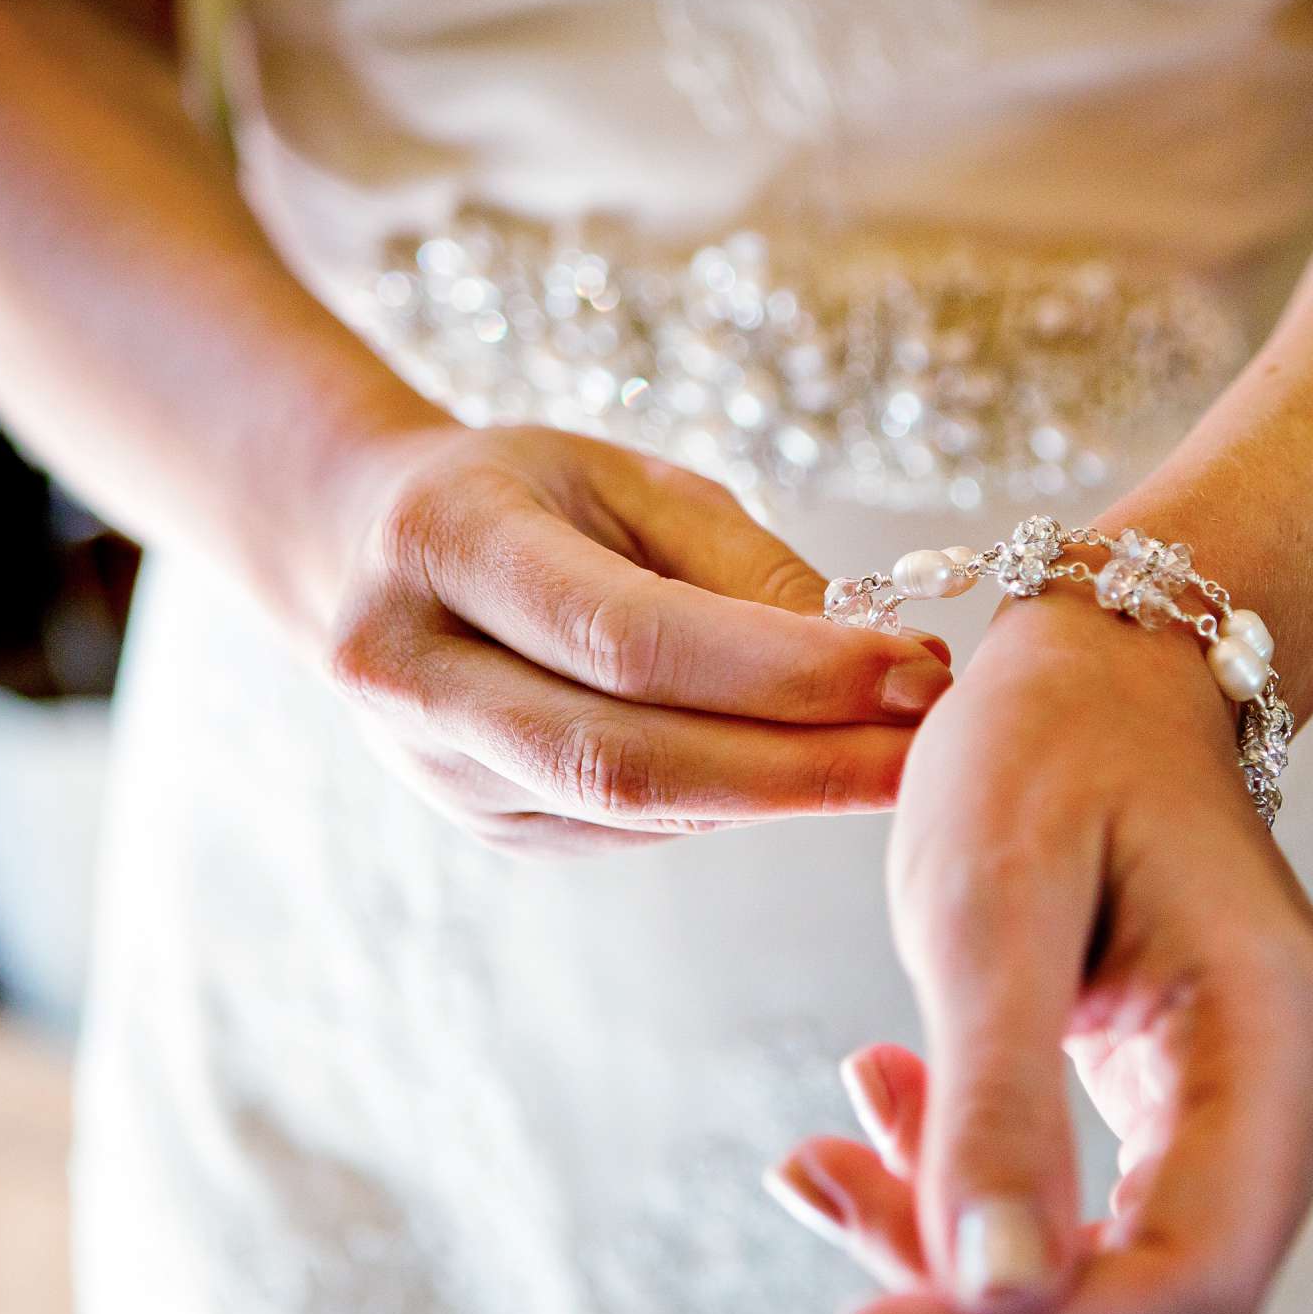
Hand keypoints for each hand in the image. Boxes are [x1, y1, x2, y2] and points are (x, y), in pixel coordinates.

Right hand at [314, 423, 953, 852]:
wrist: (381, 549)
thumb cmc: (539, 497)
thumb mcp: (638, 483)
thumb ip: (751, 574)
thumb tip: (892, 670)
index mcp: (440, 542)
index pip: (631, 638)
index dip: (782, 671)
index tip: (915, 671)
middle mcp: (410, 669)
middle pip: (629, 756)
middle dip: (801, 764)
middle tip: (931, 750)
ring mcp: (438, 767)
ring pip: (639, 809)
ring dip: (787, 791)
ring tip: (900, 752)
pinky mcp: (489, 826)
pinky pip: (638, 829)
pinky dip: (737, 802)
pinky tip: (804, 765)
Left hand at [764, 588, 1312, 1313]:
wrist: (1106, 673)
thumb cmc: (1051, 749)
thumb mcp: (990, 902)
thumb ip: (997, 1102)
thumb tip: (995, 1296)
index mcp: (1283, 1038)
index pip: (1189, 1278)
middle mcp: (1310, 1094)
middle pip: (1151, 1298)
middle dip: (971, 1290)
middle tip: (819, 1182)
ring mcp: (1270, 1112)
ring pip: (1112, 1275)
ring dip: (959, 1244)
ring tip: (839, 1142)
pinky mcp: (1208, 1115)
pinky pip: (1098, 1219)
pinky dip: (982, 1195)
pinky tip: (896, 1103)